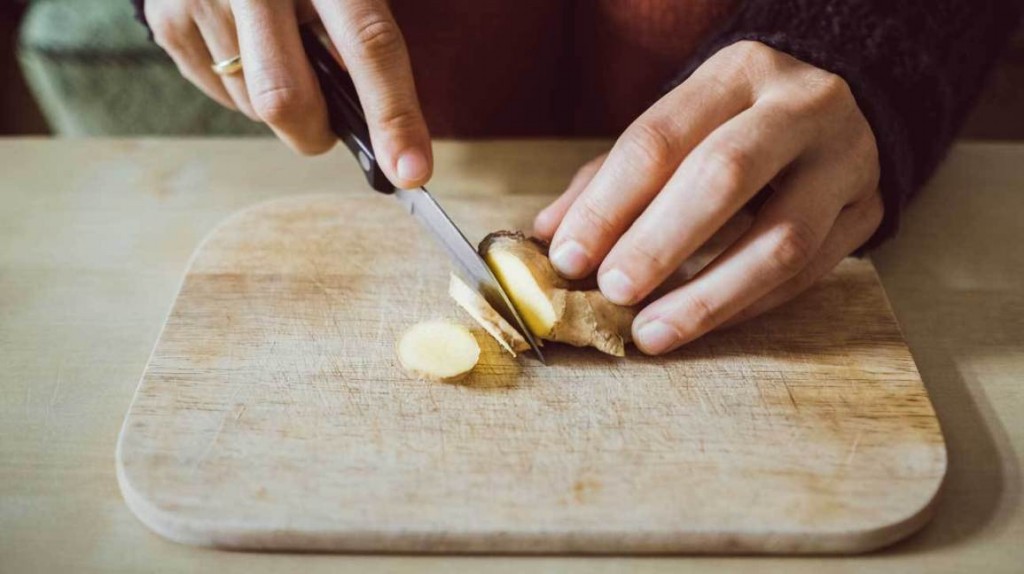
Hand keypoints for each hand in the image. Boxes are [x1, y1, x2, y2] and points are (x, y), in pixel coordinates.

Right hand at [146, 0, 431, 186]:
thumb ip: (364, 39)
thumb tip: (381, 130)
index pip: (368, 45)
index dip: (393, 114)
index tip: (410, 171)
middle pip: (286, 99)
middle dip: (316, 133)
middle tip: (330, 126)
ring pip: (255, 107)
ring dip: (283, 108)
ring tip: (282, 54)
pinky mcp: (168, 22)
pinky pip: (222, 96)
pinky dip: (248, 91)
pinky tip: (250, 48)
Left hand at [534, 41, 882, 354]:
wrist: (838, 108)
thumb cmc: (734, 123)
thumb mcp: (676, 127)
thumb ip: (609, 178)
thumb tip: (549, 235)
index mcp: (737, 72)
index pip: (660, 138)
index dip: (609, 204)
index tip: (569, 256)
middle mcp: (800, 106)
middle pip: (725, 174)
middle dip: (660, 242)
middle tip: (612, 291)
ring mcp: (845, 160)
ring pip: (781, 237)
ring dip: (708, 295)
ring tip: (651, 332)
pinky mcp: (868, 211)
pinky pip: (808, 274)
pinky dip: (745, 306)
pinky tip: (700, 324)